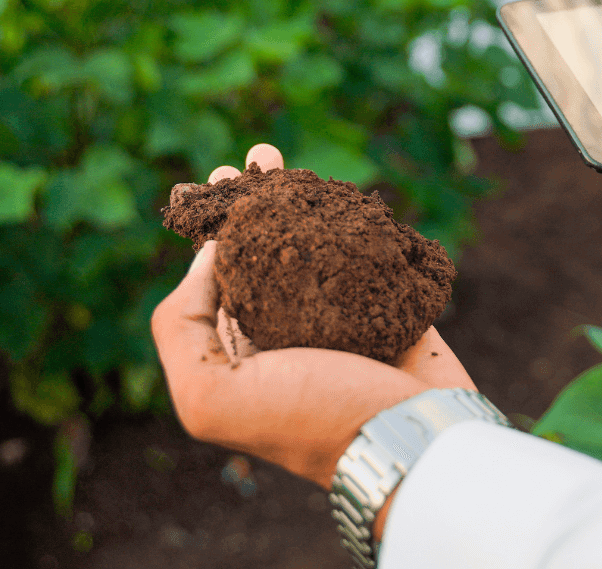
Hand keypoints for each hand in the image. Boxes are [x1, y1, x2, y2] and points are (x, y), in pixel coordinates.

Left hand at [150, 143, 475, 495]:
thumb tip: (208, 254)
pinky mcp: (397, 309)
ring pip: (319, 247)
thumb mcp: (210, 398)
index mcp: (242, 356)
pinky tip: (348, 196)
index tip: (219, 180)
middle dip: (253, 203)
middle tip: (256, 159)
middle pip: (264, 253)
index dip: (214, 227)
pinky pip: (374, 256)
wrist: (417, 443)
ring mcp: (346, 320)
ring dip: (304, 200)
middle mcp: (290, 335)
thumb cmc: (314, 422)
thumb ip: (184, 326)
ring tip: (285, 160)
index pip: (218, 279)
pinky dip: (362, 225)